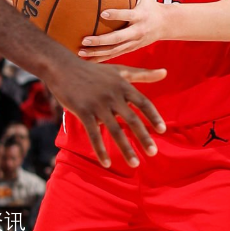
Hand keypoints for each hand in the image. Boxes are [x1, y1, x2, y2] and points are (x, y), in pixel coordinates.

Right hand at [46, 60, 166, 167]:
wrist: (64, 67)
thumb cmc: (94, 71)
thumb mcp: (120, 70)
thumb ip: (143, 74)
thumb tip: (166, 72)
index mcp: (123, 85)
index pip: (143, 102)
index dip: (153, 116)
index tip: (163, 130)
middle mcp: (113, 95)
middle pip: (132, 119)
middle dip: (143, 137)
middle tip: (153, 152)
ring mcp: (98, 104)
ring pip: (114, 130)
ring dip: (125, 148)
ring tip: (135, 163)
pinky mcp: (83, 111)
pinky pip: (94, 133)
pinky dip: (100, 149)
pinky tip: (106, 163)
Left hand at [79, 0, 166, 61]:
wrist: (165, 25)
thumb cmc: (151, 2)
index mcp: (140, 15)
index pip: (127, 14)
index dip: (116, 14)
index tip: (102, 13)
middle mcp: (137, 30)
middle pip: (118, 38)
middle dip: (101, 41)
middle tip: (85, 39)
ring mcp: (133, 42)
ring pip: (114, 50)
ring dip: (97, 53)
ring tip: (80, 51)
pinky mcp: (130, 49)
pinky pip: (113, 55)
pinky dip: (100, 58)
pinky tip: (85, 59)